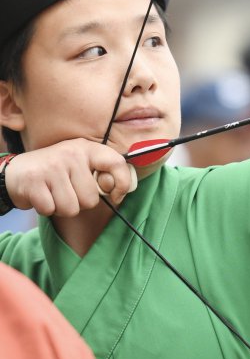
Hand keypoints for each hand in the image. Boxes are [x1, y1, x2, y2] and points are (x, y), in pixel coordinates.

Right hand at [4, 139, 135, 216]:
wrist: (16, 171)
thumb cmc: (57, 172)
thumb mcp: (81, 166)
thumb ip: (101, 176)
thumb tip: (117, 193)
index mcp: (87, 149)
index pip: (117, 164)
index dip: (123, 184)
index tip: (116, 196)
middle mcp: (71, 154)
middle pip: (91, 199)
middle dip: (80, 202)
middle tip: (67, 190)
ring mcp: (52, 167)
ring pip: (72, 208)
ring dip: (62, 208)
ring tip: (54, 193)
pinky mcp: (34, 182)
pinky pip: (51, 210)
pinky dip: (46, 209)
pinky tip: (42, 196)